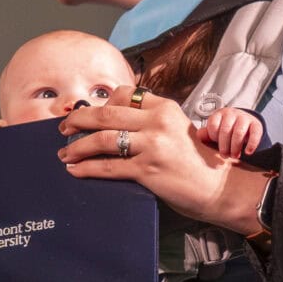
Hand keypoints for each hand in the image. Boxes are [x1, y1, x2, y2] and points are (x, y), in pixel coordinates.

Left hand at [58, 90, 270, 232]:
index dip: (100, 103)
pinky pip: (108, 166)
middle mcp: (158, 121)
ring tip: (64, 153)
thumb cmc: (195, 160)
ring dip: (77, 146)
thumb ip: (150, 122)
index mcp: (165, 107)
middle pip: (106, 115)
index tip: (86, 113)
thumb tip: (113, 122)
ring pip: (103, 139)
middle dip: (78, 120)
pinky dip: (86, 168)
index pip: (124, 95)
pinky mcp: (148, 169)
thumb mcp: (176, 129)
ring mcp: (152, 145)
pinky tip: (74, 169)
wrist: (219, 186)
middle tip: (63, 128)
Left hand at [199, 106, 263, 159]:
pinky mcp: (256, 124)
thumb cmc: (226, 129)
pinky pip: (255, 134)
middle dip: (224, 146)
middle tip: (225, 156)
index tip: (215, 145)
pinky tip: (248, 152)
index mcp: (219, 114)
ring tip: (234, 156)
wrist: (245, 123)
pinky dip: (251, 144)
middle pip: (225, 130)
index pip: (213, 125)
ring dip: (235, 147)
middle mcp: (232, 114)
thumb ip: (206, 133)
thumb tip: (199, 135)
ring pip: (239, 132)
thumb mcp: (215, 130)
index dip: (213, 138)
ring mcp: (244, 118)